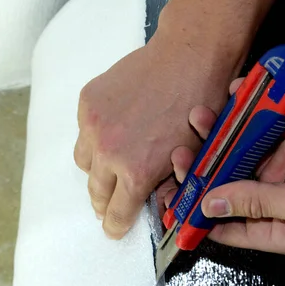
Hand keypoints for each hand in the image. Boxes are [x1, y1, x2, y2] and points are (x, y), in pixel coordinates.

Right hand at [75, 30, 234, 238]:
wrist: (190, 56)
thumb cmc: (201, 106)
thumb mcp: (190, 157)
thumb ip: (164, 184)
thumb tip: (153, 202)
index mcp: (135, 171)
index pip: (116, 214)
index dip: (115, 225)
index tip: (113, 228)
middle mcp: (107, 151)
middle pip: (95, 191)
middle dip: (103, 201)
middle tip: (109, 202)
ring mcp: (93, 124)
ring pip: (83, 161)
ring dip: (95, 167)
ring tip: (109, 161)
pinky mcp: (87, 102)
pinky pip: (83, 130)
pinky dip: (94, 134)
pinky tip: (114, 126)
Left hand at [168, 79, 284, 253]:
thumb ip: (256, 204)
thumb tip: (211, 204)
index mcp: (269, 223)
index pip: (222, 222)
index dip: (195, 211)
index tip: (173, 198)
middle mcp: (267, 192)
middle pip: (221, 180)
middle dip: (198, 165)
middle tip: (181, 153)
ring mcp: (277, 162)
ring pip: (234, 147)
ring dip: (215, 131)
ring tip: (199, 117)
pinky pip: (260, 120)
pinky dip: (246, 106)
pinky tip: (232, 96)